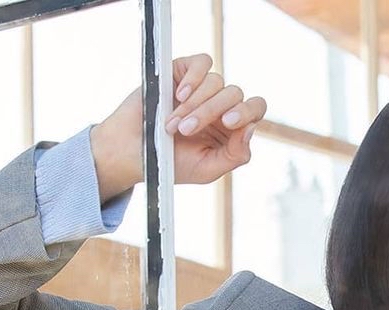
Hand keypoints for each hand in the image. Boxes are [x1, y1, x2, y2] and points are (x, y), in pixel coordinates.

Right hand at [90, 53, 266, 197]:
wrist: (134, 152)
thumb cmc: (172, 163)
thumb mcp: (208, 169)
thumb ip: (236, 155)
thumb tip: (251, 128)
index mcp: (232, 128)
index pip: (254, 110)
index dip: (247, 112)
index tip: (229, 121)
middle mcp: (220, 105)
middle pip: (235, 94)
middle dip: (210, 112)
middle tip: (187, 130)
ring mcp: (203, 87)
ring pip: (216, 81)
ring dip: (193, 106)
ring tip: (172, 125)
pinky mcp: (184, 71)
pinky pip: (202, 63)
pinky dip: (193, 78)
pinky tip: (180, 95)